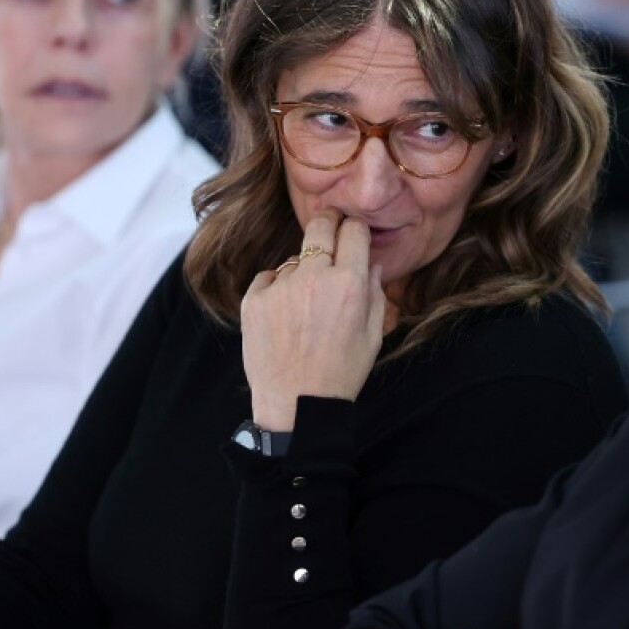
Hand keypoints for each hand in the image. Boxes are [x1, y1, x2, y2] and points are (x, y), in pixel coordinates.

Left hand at [241, 211, 386, 431]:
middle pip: (320, 226)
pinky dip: (277, 289)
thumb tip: (370, 263)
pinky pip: (269, 278)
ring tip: (305, 309)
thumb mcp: (373, 336)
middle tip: (330, 230)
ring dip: (303, 273)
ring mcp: (280, 287)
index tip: (353, 233)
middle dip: (329, 223)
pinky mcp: (253, 300)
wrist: (295, 405)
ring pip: (295, 260)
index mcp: (349, 284)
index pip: (354, 231)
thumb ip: (375, 293)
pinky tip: (285, 316)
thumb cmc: (341, 374)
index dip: (356, 229)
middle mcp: (313, 278)